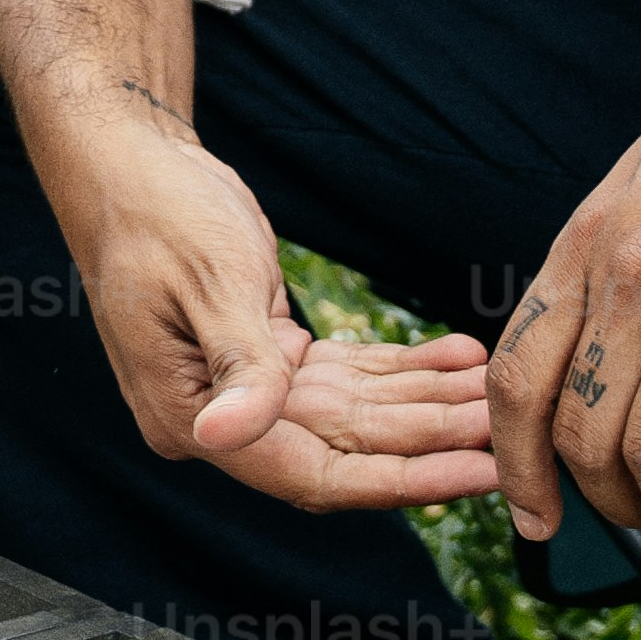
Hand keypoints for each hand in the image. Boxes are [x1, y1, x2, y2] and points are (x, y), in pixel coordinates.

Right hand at [57, 97, 505, 514]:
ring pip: (356, 414)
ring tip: (498, 387)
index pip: (314, 473)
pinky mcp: (265, 356)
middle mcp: (217, 419)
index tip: (482, 469)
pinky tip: (457, 356)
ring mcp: (243, 390)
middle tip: (514, 423)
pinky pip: (347, 376)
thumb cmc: (156, 212)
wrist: (126, 161)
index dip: (404, 478)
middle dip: (432, 436)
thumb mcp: (211, 283)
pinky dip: (401, 367)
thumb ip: (238, 365)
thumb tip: (226, 437)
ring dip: (428, 402)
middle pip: (347, 448)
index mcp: (191, 418)